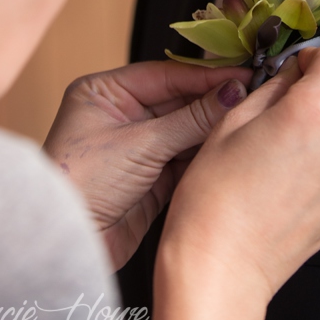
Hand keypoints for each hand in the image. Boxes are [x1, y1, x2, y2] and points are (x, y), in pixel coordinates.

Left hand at [43, 60, 251, 269]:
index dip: (206, 76)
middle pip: (178, 101)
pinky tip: (228, 146)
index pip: (166, 75)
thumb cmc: (82, 185)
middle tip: (251, 96)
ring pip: (185, 130)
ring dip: (212, 129)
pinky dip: (204, 154)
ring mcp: (136, 147)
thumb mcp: (141, 144)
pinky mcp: (149, 178)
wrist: (68, 246)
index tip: (242, 73)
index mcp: (105, 92)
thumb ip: (191, 118)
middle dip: (213, 101)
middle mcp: (121, 115)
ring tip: (246, 120)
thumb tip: (232, 92)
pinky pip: (184, 158)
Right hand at [147, 45, 319, 319]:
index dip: (316, 58)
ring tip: (278, 155)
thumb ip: (272, 87)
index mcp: (313, 112)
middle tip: (277, 115)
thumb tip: (291, 73)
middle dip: (317, 95)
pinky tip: (288, 180)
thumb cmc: (215, 199)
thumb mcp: (232, 121)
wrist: (221, 267)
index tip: (298, 69)